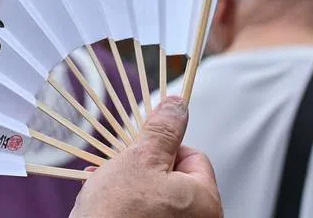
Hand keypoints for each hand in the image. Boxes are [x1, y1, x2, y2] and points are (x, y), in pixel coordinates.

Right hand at [69, 97, 221, 217]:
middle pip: (174, 177)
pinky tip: (107, 202)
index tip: (142, 149)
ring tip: (107, 185)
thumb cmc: (117, 213)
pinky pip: (148, 214)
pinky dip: (129, 206)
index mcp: (205, 201)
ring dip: (131, 185)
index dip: (163, 147)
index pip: (193, 156)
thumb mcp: (140, 158)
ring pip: (157, 196)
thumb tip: (178, 106)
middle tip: (121, 168)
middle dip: (143, 167)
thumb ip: (162, 130)